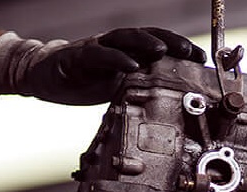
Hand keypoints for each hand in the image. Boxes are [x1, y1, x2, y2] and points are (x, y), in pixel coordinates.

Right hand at [0, 27, 205, 104]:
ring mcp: (97, 49)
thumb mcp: (119, 86)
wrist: (45, 77)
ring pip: (125, 38)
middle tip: (191, 52)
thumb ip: (140, 87)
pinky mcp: (78, 58)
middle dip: (172, 42)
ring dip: (146, 43)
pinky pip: (99, 56)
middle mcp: (114, 45)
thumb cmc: (85, 81)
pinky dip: (117, 59)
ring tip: (164, 50)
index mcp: (127, 51)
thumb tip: (171, 101)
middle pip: (147, 36)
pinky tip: (131, 66)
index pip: (159, 44)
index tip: (201, 59)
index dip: (181, 49)